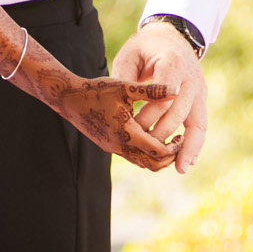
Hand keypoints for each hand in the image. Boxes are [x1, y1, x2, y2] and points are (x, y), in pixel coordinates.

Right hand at [50, 74, 178, 171]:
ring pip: (141, 162)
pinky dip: (145, 152)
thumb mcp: (126, 87)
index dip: (174, 147)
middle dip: (168, 156)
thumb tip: (178, 89)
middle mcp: (119, 146)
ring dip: (157, 156)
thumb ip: (153, 91)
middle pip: (152, 164)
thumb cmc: (98, 89)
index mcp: (126, 133)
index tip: (183, 134)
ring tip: (169, 139)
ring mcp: (113, 148)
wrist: (69, 98)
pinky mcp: (108, 146)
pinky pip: (132, 156)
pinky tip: (151, 135)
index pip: (158, 151)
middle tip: (180, 141)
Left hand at [112, 22, 209, 173]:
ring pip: (196, 122)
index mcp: (172, 62)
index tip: (134, 128)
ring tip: (178, 168)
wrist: (170, 36)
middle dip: (159, 131)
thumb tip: (124, 110)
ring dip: (186, 146)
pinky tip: (188, 162)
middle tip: (141, 145)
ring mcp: (199, 89)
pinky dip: (196, 144)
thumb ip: (127, 80)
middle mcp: (191, 77)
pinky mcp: (201, 98)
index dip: (150, 113)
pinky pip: (201, 125)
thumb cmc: (145, 47)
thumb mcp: (130, 55)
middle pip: (177, 111)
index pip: (164, 94)